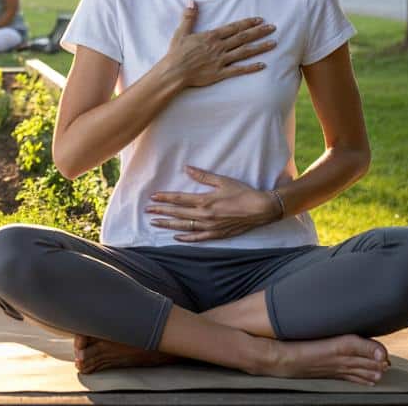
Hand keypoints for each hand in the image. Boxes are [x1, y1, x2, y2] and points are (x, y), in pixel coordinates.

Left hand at [146, 166, 281, 241]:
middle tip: (147, 210)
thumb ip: (203, 176)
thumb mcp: (222, 181)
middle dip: (161, 211)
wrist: (261, 209)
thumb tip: (187, 168)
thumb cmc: (242, 193)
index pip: (179, 199)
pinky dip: (186, 238)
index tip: (153, 197)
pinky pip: (198, 238)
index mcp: (205, 201)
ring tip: (155, 223)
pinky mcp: (217, 234)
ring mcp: (210, 227)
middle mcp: (204, 215)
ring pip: (184, 226)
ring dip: (168, 224)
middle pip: (177, 213)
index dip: (164, 198)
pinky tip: (176, 237)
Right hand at [163, 2, 274, 88]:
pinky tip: (262, 65)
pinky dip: (251, 67)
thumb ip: (189, 17)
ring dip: (260, 47)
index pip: (234, 28)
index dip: (248, 23)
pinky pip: (239, 70)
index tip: (260, 20)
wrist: (174, 72)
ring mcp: (221, 60)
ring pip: (245, 52)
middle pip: (243, 37)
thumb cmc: (176, 53)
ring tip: (274, 43)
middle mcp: (219, 47)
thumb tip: (191, 1)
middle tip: (273, 28)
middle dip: (259, 32)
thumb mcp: (181, 32)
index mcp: (211, 36)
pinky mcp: (220, 73)